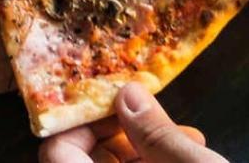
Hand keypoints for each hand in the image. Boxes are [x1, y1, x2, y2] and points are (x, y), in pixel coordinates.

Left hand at [40, 83, 223, 162]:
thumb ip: (158, 133)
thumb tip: (128, 93)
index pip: (57, 149)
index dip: (84, 120)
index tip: (119, 102)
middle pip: (87, 156)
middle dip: (130, 131)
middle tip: (166, 118)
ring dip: (150, 147)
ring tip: (191, 140)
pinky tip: (191, 155)